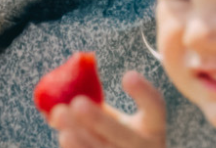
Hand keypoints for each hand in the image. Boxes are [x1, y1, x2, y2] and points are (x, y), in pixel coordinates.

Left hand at [48, 73, 166, 147]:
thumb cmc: (116, 136)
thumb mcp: (118, 120)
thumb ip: (98, 104)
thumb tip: (64, 86)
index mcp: (152, 127)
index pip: (156, 108)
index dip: (144, 94)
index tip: (128, 76)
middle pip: (126, 136)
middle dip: (100, 120)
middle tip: (77, 103)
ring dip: (81, 139)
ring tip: (59, 117)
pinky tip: (63, 136)